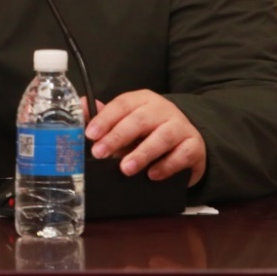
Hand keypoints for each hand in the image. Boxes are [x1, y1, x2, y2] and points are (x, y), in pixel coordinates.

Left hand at [84, 90, 205, 185]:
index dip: (105, 119)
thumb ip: (105, 117)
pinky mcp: (194, 145)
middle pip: (140, 120)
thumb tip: (82, 104)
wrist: (188, 142)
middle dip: (118, 136)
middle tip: (99, 153)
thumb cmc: (151, 132)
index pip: (122, 104)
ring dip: (142, 153)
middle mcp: (163, 110)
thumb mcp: (127, 123)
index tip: (91, 134)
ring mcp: (181, 126)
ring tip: (126, 168)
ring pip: (163, 136)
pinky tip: (153, 175)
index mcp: (143, 100)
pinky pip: (182, 154)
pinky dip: (166, 165)